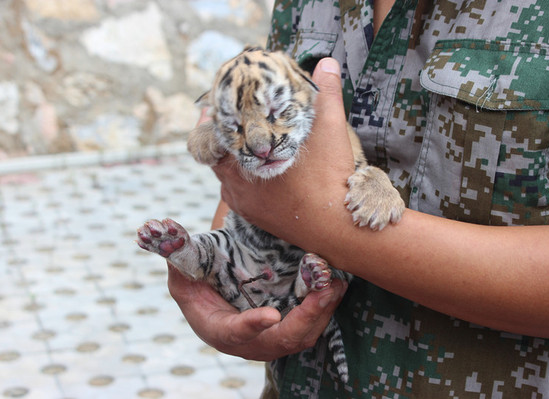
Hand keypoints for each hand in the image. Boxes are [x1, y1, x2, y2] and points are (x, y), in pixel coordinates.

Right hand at [167, 263, 347, 359]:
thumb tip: (156, 227)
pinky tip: (336, 284)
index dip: (250, 327)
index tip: (268, 315)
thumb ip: (177, 254)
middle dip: (304, 318)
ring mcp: (272, 337)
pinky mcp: (289, 327)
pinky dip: (325, 308)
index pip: (234, 333)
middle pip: (280, 340)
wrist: (218, 295)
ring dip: (321, 312)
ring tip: (335, 285)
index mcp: (219, 329)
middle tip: (323, 292)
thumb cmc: (199, 283)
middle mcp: (249, 341)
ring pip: (302, 335)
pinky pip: (311, 324)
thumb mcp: (184, 271)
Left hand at [212, 58, 355, 241]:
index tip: (218, 107)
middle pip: (216, 155)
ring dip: (233, 160)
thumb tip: (327, 63)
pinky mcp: (253, 218)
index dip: (213, 118)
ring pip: (226, 174)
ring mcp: (242, 204)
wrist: (337, 229)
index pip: (210, 134)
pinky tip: (261, 171)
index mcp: (243, 160)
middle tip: (237, 123)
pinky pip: (237, 194)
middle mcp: (234, 185)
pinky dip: (243, 180)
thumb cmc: (330, 179)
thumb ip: (325, 94)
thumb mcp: (330, 130)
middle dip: (226, 138)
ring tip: (249, 144)